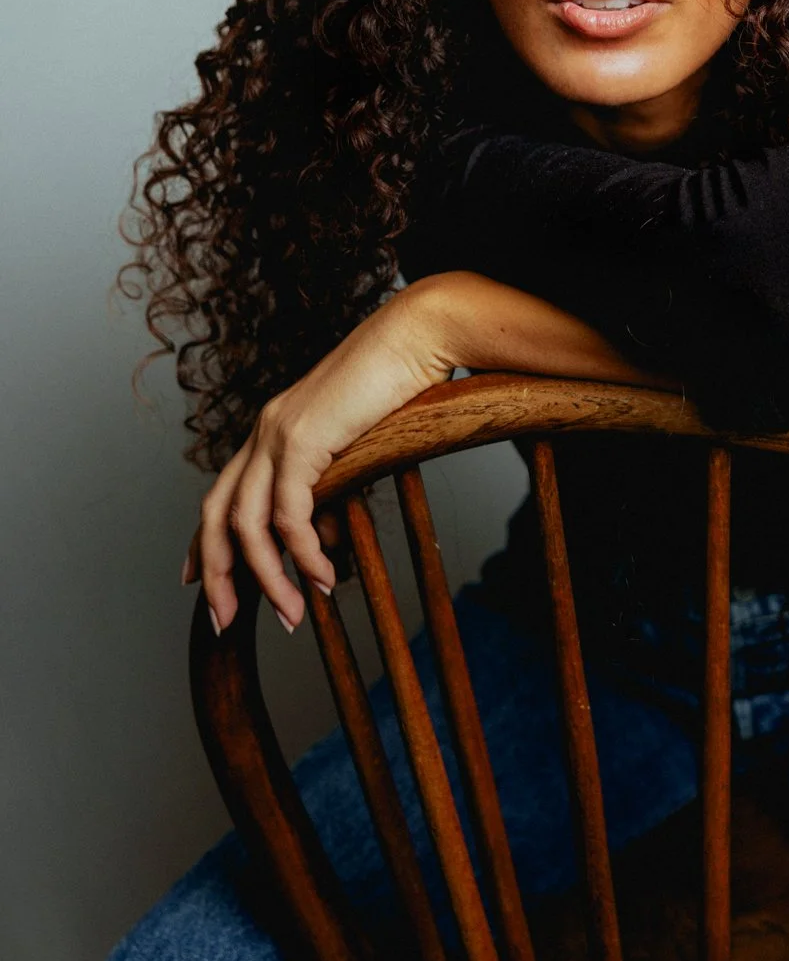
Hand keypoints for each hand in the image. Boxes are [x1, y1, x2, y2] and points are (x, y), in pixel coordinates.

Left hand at [182, 270, 672, 632]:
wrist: (417, 336)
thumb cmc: (400, 383)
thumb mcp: (356, 441)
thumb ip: (335, 481)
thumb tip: (331, 534)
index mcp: (273, 429)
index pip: (221, 495)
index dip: (204, 544)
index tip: (199, 585)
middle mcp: (265, 430)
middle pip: (217, 515)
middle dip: (218, 575)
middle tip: (227, 624)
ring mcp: (278, 433)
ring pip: (248, 525)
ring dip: (268, 579)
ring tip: (293, 615)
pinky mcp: (302, 438)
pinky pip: (290, 515)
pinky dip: (305, 554)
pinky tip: (325, 576)